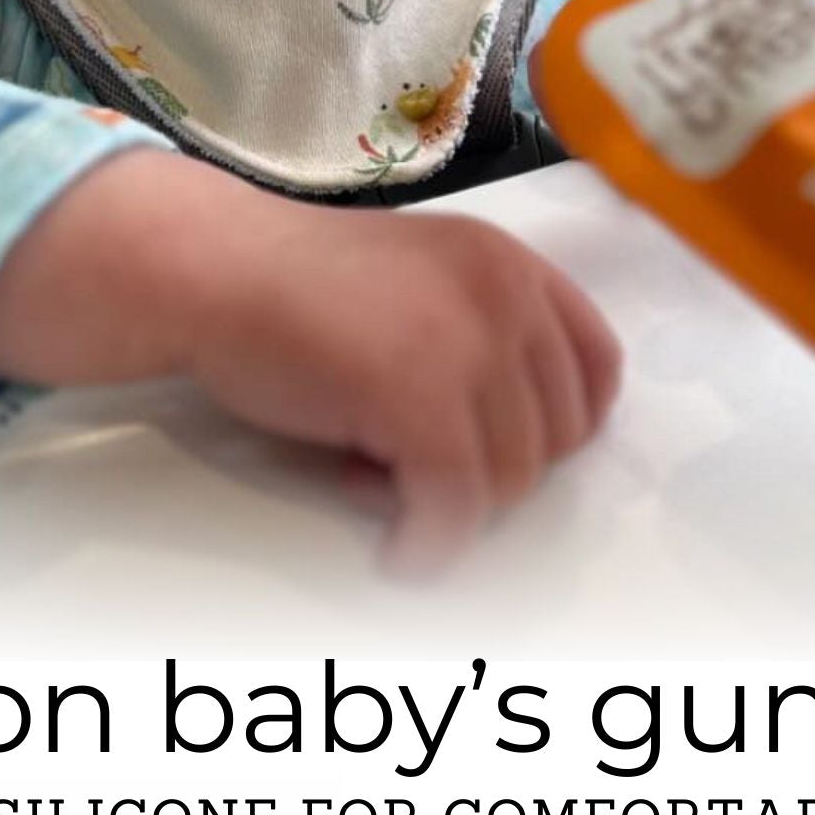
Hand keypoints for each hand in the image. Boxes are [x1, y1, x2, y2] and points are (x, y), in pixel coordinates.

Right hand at [179, 196, 622, 570]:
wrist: (213, 269)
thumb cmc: (297, 284)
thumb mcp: (420, 279)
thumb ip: (480, 329)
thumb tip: (515, 436)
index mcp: (509, 263)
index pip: (600, 362)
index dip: (565, 424)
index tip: (512, 451)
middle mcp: (505, 295)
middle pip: (559, 436)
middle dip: (495, 469)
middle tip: (413, 461)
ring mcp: (467, 346)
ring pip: (511, 481)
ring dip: (449, 504)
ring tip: (372, 474)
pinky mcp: (419, 399)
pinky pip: (455, 508)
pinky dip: (430, 547)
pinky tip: (399, 552)